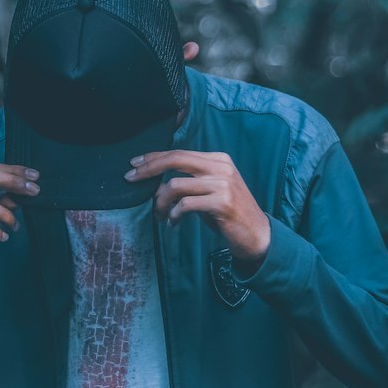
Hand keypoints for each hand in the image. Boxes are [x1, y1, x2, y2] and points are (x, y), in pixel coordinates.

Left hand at [124, 150, 270, 269]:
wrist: (257, 235)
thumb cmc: (229, 214)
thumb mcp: (211, 190)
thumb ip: (190, 180)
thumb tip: (156, 183)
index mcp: (218, 159)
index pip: (179, 153)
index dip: (154, 157)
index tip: (134, 164)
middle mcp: (221, 167)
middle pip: (175, 159)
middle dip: (148, 169)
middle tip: (130, 179)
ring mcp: (222, 184)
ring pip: (175, 185)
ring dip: (160, 203)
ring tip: (160, 215)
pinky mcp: (222, 203)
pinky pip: (185, 205)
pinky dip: (174, 215)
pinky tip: (173, 223)